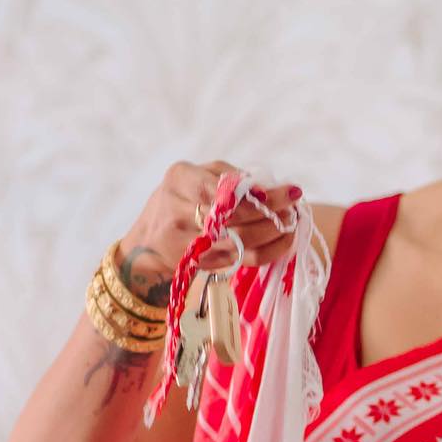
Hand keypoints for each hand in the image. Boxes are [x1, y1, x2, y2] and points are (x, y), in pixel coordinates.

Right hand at [114, 160, 303, 305]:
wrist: (147, 243)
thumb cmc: (179, 201)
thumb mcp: (195, 177)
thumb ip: (228, 177)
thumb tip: (270, 187)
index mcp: (180, 178)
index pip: (225, 187)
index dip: (260, 193)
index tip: (290, 191)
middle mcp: (177, 209)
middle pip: (235, 215)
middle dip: (272, 212)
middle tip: (294, 207)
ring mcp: (186, 241)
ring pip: (241, 240)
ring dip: (274, 233)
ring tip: (292, 223)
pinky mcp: (198, 264)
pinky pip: (241, 259)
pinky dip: (268, 251)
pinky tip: (284, 241)